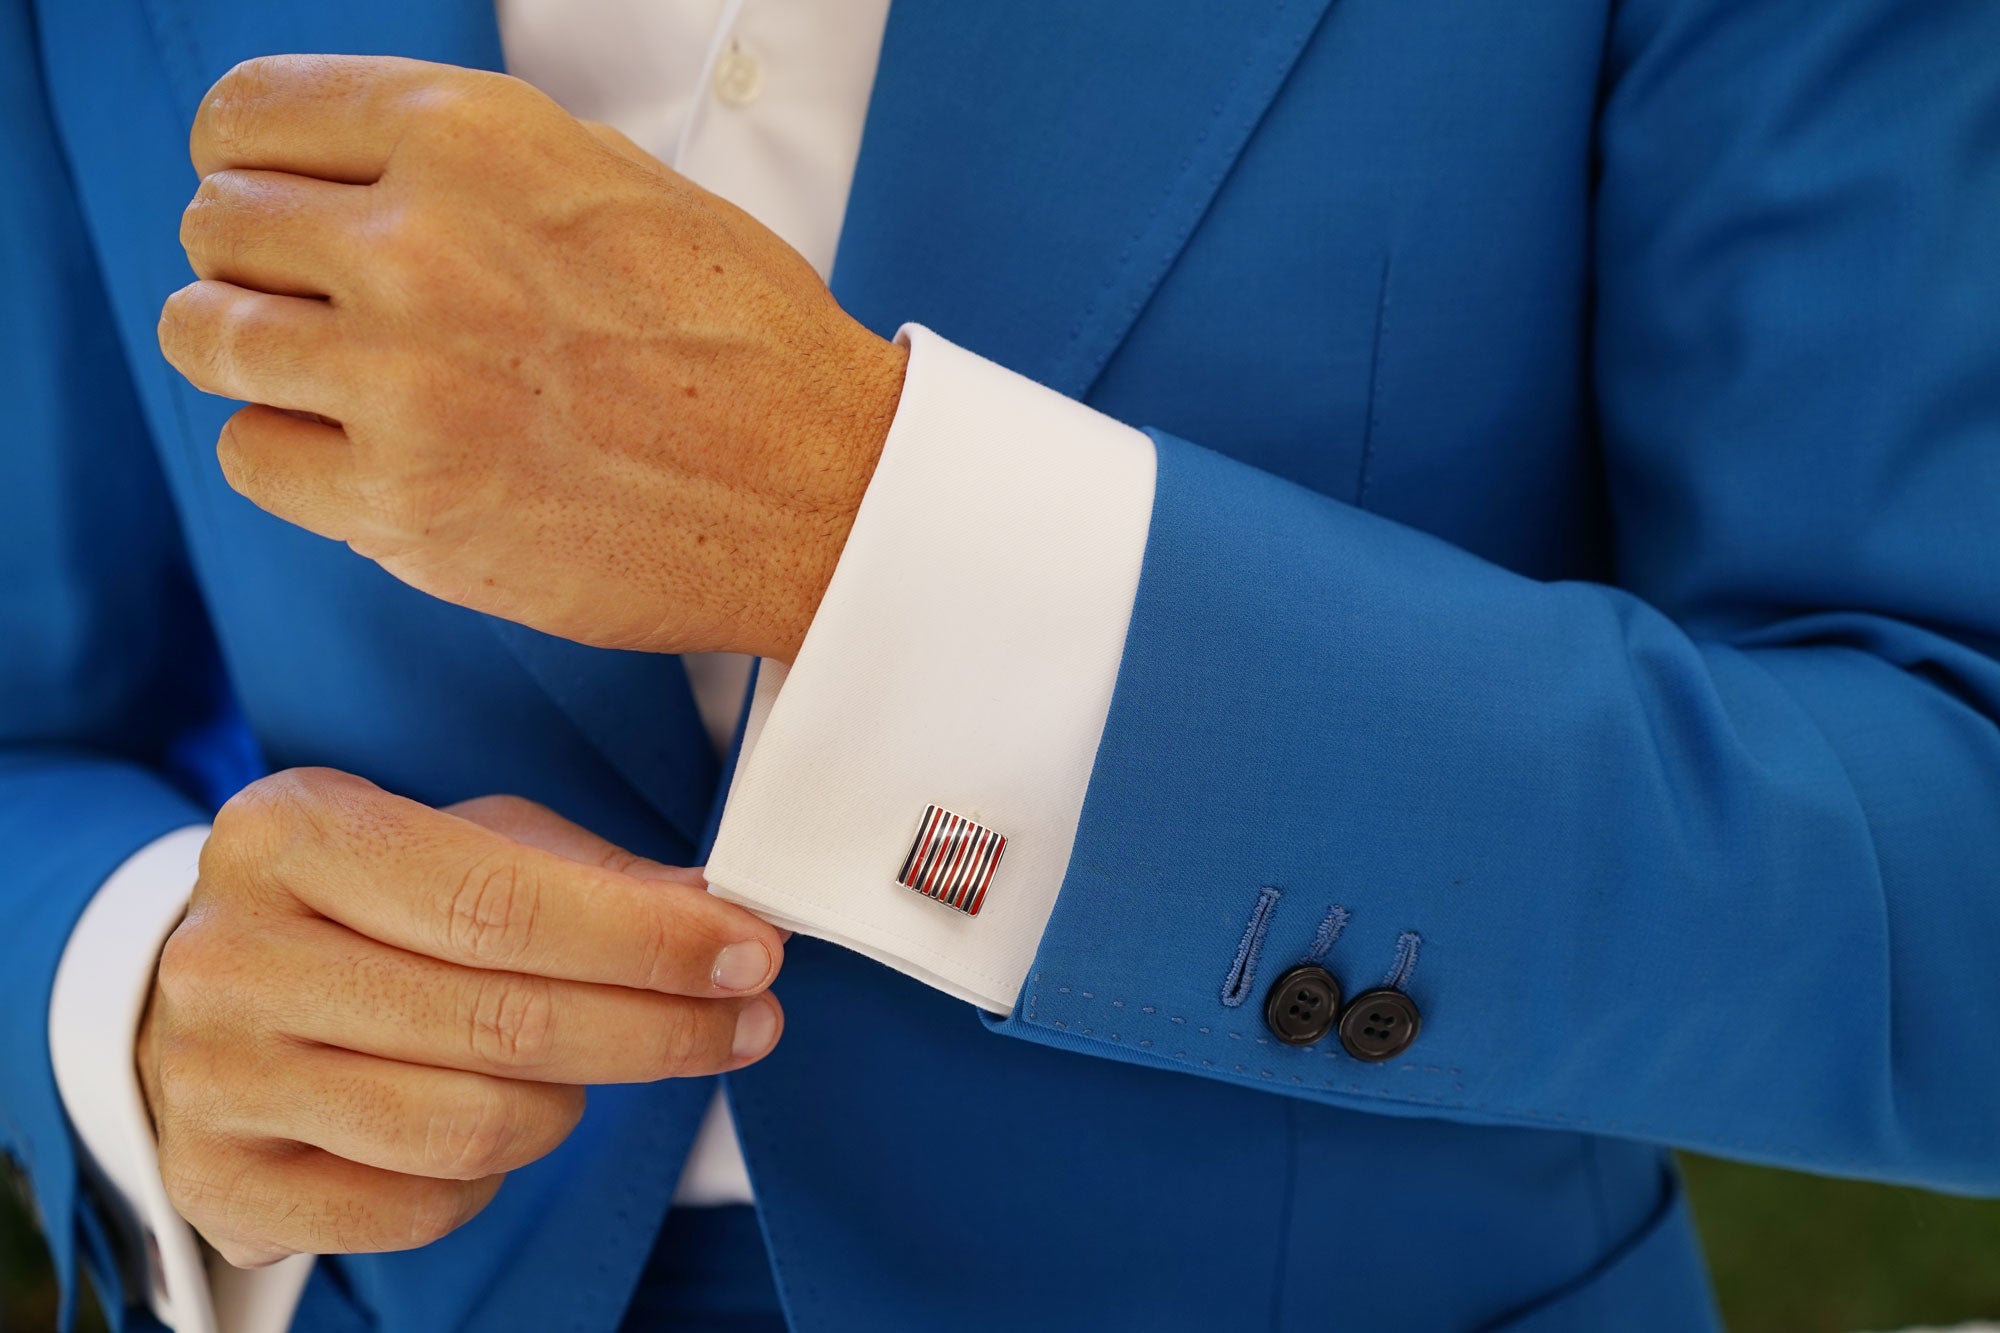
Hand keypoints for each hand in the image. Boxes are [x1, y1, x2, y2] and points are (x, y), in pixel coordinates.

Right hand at [136, 768, 785, 1266]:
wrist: (204, 991)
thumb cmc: (365, 903)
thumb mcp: (464, 844)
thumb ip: (592, 878)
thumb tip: (721, 921)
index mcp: (292, 832)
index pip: (500, 903)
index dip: (645, 941)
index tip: (751, 954)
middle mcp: (234, 954)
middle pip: (500, 1022)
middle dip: (657, 1029)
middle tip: (748, 1022)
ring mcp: (216, 1077)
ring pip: (468, 1126)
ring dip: (568, 1104)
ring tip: (587, 1065)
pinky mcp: (222, 1182)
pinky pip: (419, 1206)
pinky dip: (489, 1174)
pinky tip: (497, 1118)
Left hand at [157, 55, 907, 662]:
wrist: (821, 491)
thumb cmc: (742, 343)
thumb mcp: (617, 180)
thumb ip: (472, 161)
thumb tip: (350, 168)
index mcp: (476, 140)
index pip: (250, 116)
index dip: (250, 160)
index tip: (270, 199)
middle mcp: (423, 245)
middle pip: (218, 224)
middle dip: (256, 261)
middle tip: (322, 304)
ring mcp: (404, 379)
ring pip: (205, 337)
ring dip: (257, 357)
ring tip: (337, 381)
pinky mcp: (403, 502)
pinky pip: (251, 456)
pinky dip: (293, 457)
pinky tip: (370, 456)